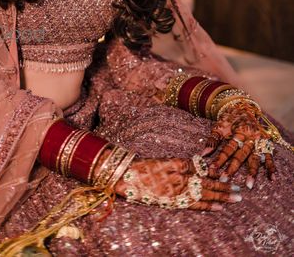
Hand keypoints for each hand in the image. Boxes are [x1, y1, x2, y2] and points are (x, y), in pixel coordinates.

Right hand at [114, 157, 241, 210]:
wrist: (128, 178)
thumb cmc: (144, 167)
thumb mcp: (164, 161)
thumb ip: (182, 163)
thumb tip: (200, 162)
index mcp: (179, 166)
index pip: (202, 170)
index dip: (216, 173)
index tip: (228, 175)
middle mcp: (182, 179)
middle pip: (207, 183)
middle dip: (224, 187)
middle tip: (239, 190)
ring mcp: (179, 191)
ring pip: (204, 194)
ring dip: (221, 196)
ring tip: (235, 198)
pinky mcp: (174, 202)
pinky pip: (194, 204)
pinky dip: (207, 206)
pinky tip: (218, 207)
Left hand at [200, 102, 275, 188]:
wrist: (242, 107)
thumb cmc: (229, 119)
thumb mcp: (219, 126)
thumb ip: (212, 140)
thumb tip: (203, 155)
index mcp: (238, 131)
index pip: (228, 148)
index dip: (220, 159)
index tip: (213, 169)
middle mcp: (250, 137)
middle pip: (241, 155)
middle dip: (233, 168)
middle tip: (225, 179)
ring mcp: (259, 141)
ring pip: (255, 157)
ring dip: (252, 172)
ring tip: (249, 184)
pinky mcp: (266, 143)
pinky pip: (269, 156)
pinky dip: (271, 167)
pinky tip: (272, 178)